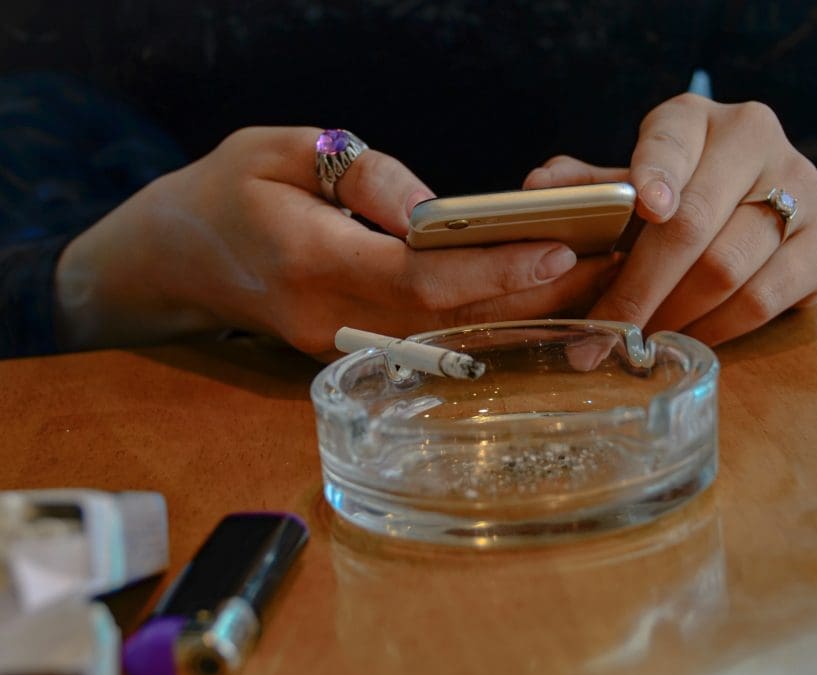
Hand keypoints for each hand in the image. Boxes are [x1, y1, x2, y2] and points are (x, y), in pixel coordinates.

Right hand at [55, 127, 614, 355]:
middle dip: (532, 298)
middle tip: (610, 269)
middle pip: (448, 319)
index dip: (491, 270)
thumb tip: (434, 211)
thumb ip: (360, 180)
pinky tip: (538, 302)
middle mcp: (330, 320)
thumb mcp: (278, 151)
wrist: (175, 258)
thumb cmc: (226, 190)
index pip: (416, 277)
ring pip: (446, 337)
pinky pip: (429, 340)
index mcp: (309, 261)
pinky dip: (486, 321)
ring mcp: (341, 346)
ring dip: (522, 316)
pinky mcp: (352, 351)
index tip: (558, 250)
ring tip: (595, 285)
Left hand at [524, 93, 816, 344]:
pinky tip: (687, 338)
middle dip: (639, 286)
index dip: (655, 173)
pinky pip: (763, 300)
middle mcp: (755, 141)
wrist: (786, 210)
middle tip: (603, 331)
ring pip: (727, 268)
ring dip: (674, 315)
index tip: (646, 210)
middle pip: (692, 223)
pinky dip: (716, 329)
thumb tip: (536, 190)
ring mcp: (801, 190)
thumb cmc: (693, 195)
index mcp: (698, 119)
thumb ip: (594, 186)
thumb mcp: (641, 181)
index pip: (671, 139)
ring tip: (638, 340)